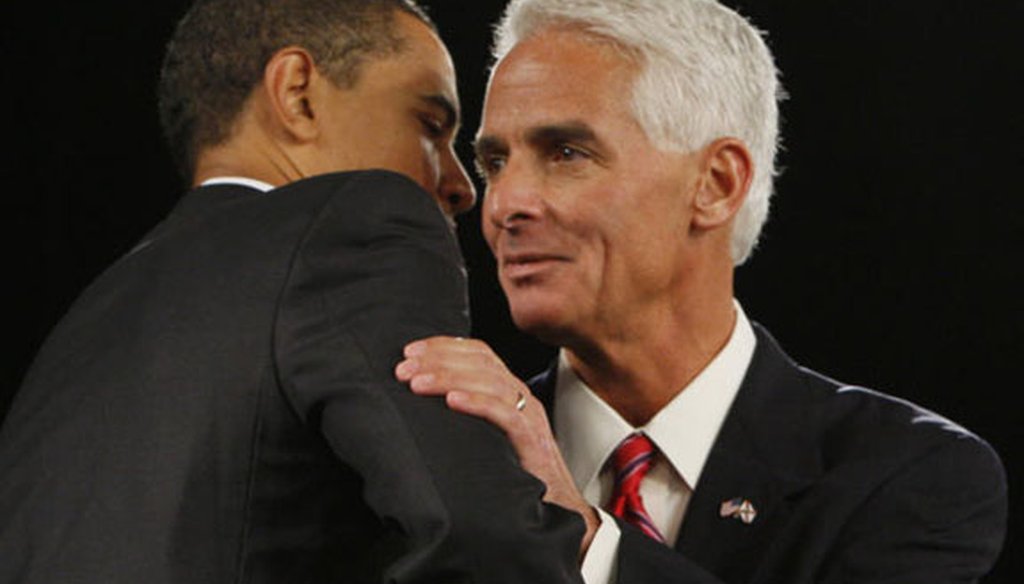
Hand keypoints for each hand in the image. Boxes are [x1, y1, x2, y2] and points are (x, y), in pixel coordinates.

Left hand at [395, 336, 600, 555]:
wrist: (556, 505)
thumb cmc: (515, 473)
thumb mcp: (484, 434)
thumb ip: (464, 415)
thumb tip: (417, 403)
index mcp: (509, 390)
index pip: (478, 352)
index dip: (443, 346)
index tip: (409, 351)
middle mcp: (520, 396)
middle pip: (480, 361)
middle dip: (438, 359)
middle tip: (404, 369)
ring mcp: (528, 416)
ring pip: (489, 381)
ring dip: (448, 378)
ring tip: (417, 383)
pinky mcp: (531, 439)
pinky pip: (505, 413)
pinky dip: (477, 403)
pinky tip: (452, 401)